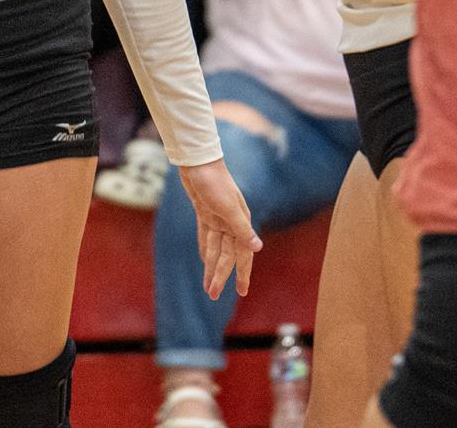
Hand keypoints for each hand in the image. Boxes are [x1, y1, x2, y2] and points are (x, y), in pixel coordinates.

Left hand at [177, 158, 262, 298]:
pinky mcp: (205, 213)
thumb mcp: (227, 207)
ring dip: (211, 267)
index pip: (243, 254)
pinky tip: (205, 261)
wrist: (198, 161)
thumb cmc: (214, 182)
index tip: (243, 292)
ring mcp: (218, 218)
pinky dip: (205, 250)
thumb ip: (242, 229)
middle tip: (213, 296)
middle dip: (221, 275)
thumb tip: (258, 248)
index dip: (243, 274)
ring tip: (207, 286)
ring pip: (215, 249)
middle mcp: (231, 223)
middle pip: (226, 255)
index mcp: (241, 222)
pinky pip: (206, 238)